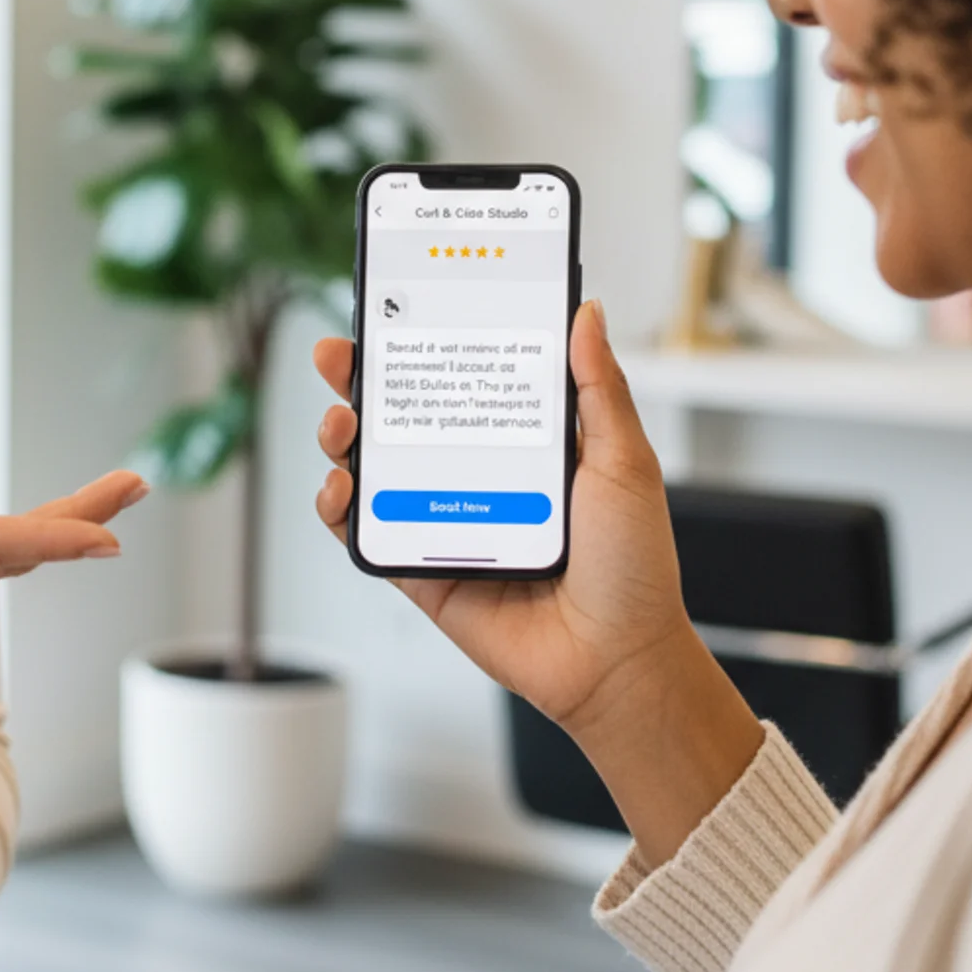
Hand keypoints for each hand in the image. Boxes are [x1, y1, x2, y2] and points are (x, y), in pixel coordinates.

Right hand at [313, 299, 761, 864]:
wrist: (617, 660)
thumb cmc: (634, 567)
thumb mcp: (625, 462)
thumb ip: (600, 388)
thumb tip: (588, 314)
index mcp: (520, 441)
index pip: (460, 377)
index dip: (422, 344)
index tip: (394, 311)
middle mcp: (474, 473)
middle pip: (401, 414)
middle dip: (359, 379)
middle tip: (337, 356)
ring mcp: (442, 519)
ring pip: (373, 467)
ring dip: (341, 436)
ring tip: (340, 424)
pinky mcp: (420, 569)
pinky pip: (366, 532)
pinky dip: (339, 507)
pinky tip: (340, 487)